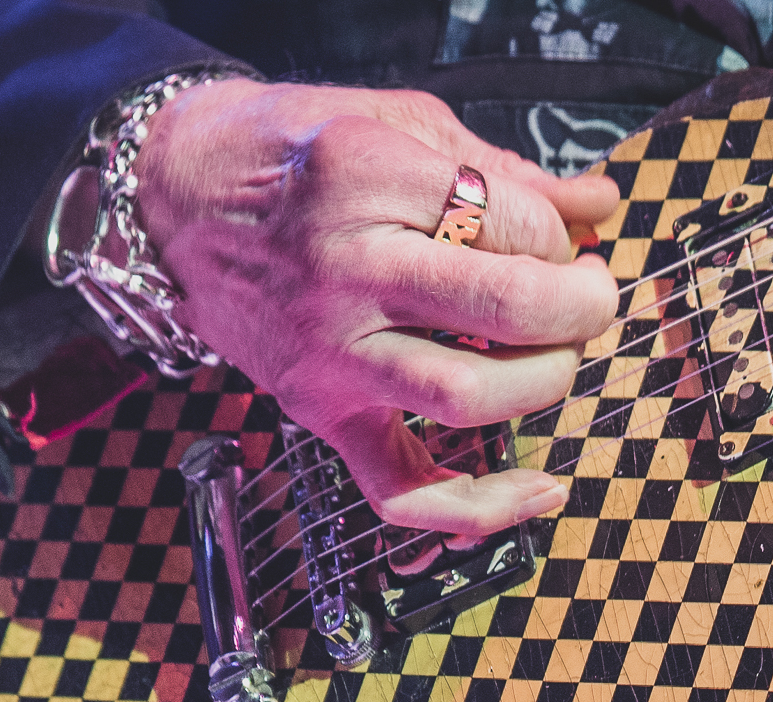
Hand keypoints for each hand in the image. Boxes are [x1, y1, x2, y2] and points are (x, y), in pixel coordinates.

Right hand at [134, 78, 619, 535]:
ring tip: (555, 355)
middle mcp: (345, 270)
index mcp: (367, 177)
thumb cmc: (288, 156)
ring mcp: (330, 352)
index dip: (562, 238)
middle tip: (586, 297)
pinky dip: (478, 507)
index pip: (517, 224)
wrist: (174, 202)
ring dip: (544, 380)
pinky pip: (401, 490)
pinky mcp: (318, 412)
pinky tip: (539, 492)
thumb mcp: (394, 121)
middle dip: (579, 307)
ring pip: (468, 396)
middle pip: (508, 308)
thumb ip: (502, 168)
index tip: (557, 239)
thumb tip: (598, 206)